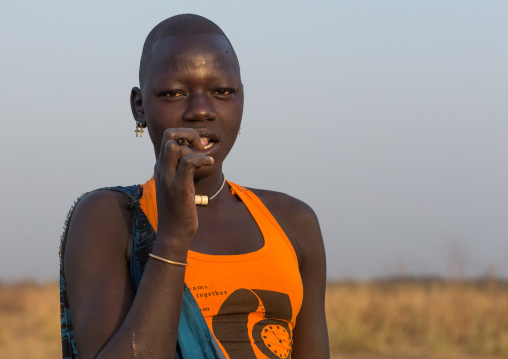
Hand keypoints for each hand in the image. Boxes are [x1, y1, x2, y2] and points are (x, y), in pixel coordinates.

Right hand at [153, 128, 213, 242]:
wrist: (173, 233)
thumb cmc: (179, 210)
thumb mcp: (178, 185)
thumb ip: (182, 170)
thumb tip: (194, 158)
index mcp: (161, 167)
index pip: (167, 137)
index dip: (184, 136)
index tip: (197, 148)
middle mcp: (161, 169)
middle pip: (168, 135)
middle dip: (188, 134)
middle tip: (200, 148)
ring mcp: (168, 178)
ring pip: (174, 146)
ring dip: (194, 149)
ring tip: (205, 161)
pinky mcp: (179, 187)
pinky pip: (188, 162)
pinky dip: (201, 158)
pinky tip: (210, 164)